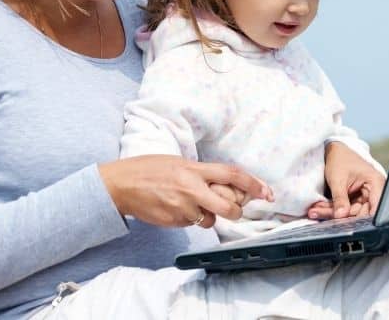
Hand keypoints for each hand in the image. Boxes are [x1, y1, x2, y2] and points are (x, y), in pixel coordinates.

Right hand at [99, 155, 273, 228]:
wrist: (121, 185)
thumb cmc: (150, 170)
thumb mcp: (180, 163)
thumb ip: (203, 173)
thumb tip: (227, 184)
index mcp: (195, 169)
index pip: (233, 175)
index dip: (254, 184)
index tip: (267, 192)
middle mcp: (191, 189)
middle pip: (229, 207)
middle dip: (236, 211)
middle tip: (235, 209)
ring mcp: (182, 208)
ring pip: (211, 219)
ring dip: (209, 215)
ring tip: (191, 203)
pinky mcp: (173, 222)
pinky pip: (192, 224)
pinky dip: (191, 219)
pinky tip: (176, 208)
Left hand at [308, 142, 385, 219]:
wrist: (334, 151)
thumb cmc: (340, 159)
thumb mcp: (338, 179)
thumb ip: (340, 199)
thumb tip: (341, 216)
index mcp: (376, 183)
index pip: (374, 209)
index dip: (361, 218)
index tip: (344, 221)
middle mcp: (372, 191)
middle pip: (359, 212)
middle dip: (338, 215)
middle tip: (319, 213)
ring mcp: (363, 196)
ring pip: (348, 212)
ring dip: (330, 212)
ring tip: (314, 210)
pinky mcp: (353, 199)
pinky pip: (343, 209)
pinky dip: (330, 208)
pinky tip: (318, 208)